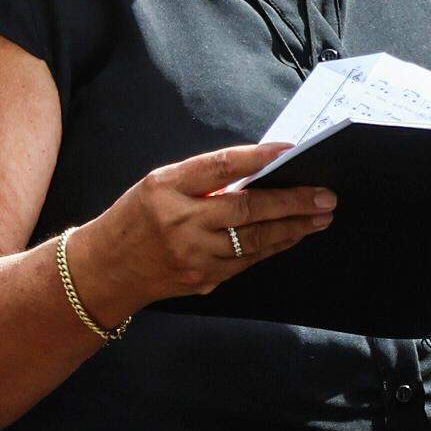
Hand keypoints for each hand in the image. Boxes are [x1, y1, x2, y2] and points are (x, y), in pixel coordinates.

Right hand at [77, 143, 338, 327]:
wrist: (105, 269)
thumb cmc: (137, 217)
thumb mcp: (160, 184)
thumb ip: (204, 178)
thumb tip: (261, 171)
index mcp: (167, 188)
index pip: (221, 167)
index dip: (259, 157)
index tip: (292, 151)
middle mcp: (180, 223)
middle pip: (247, 210)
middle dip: (292, 202)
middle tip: (325, 195)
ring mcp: (193, 256)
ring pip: (254, 241)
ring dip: (293, 228)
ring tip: (320, 216)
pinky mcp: (203, 279)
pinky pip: (247, 261)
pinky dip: (274, 246)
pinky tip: (293, 235)